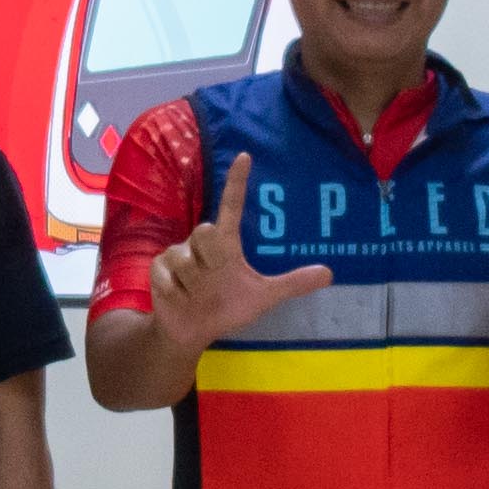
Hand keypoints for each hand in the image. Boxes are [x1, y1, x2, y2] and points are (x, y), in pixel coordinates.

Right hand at [149, 152, 338, 344]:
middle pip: (207, 230)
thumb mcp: (262, 298)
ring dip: (196, 283)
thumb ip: (292, 284)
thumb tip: (330, 273)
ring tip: (196, 294)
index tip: (245, 156)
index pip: (231, 206)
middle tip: (213, 279)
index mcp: (227, 244)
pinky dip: (179, 292)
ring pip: (188, 258)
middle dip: (211, 258)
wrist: (192, 332)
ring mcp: (177, 253)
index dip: (237, 182)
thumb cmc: (225, 308)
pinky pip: (171, 275)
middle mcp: (202, 243)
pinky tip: (180, 299)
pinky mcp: (159, 267)